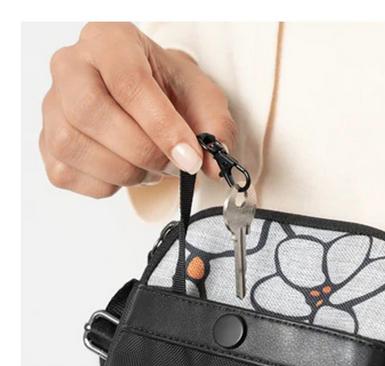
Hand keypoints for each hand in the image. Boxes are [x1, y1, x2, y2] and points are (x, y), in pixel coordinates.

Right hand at [40, 22, 235, 197]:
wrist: (149, 98)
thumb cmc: (171, 92)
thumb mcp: (204, 99)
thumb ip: (216, 129)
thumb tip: (214, 168)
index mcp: (111, 41)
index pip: (129, 83)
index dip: (162, 127)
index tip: (190, 157)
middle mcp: (71, 67)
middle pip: (91, 113)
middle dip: (141, 152)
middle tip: (172, 165)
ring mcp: (52, 107)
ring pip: (74, 147)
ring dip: (125, 171)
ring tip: (152, 167)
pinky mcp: (47, 144)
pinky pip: (68, 174)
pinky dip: (107, 184)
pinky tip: (127, 170)